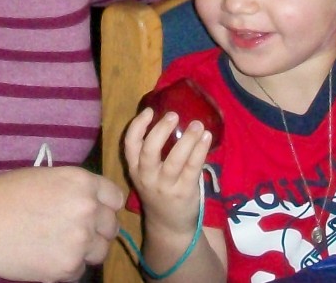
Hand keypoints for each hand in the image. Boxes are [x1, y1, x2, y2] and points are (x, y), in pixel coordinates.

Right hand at [0, 165, 123, 281]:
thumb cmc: (3, 194)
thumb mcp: (45, 177)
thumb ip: (73, 189)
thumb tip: (89, 203)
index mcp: (82, 182)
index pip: (115, 198)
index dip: (104, 205)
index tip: (95, 212)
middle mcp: (87, 210)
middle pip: (111, 226)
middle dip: (97, 229)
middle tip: (74, 231)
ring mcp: (79, 241)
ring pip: (100, 251)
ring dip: (86, 250)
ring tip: (61, 245)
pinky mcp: (67, 267)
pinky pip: (79, 270)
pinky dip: (67, 266)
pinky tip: (46, 256)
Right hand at [122, 107, 211, 242]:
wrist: (168, 225)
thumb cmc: (159, 191)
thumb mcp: (146, 174)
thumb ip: (151, 152)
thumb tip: (169, 118)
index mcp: (135, 169)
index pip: (130, 145)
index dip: (137, 126)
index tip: (149, 110)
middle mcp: (147, 177)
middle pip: (149, 151)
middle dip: (161, 130)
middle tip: (173, 115)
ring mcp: (166, 186)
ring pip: (174, 160)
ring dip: (187, 140)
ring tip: (197, 124)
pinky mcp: (184, 192)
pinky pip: (193, 168)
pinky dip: (200, 151)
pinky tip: (206, 138)